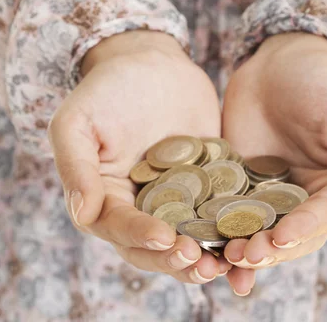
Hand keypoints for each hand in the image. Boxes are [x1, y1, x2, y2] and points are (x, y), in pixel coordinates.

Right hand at [48, 31, 231, 283]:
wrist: (152, 63)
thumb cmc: (107, 88)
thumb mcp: (77, 121)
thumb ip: (75, 166)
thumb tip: (82, 214)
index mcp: (106, 198)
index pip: (119, 228)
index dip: (140, 237)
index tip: (165, 238)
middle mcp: (140, 208)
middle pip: (154, 248)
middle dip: (176, 260)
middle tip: (201, 261)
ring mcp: (176, 201)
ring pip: (189, 240)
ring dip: (206, 257)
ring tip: (226, 264)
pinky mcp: (208, 188)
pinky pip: (219, 215)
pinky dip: (232, 231)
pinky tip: (251, 236)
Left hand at [221, 33, 326, 293]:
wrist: (281, 61)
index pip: (322, 220)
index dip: (302, 231)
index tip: (279, 239)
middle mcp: (304, 201)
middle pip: (287, 238)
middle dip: (267, 250)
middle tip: (244, 255)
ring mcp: (267, 196)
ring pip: (256, 232)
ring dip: (241, 250)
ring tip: (222, 259)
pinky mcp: (235, 185)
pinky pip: (225, 212)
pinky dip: (216, 232)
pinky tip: (202, 246)